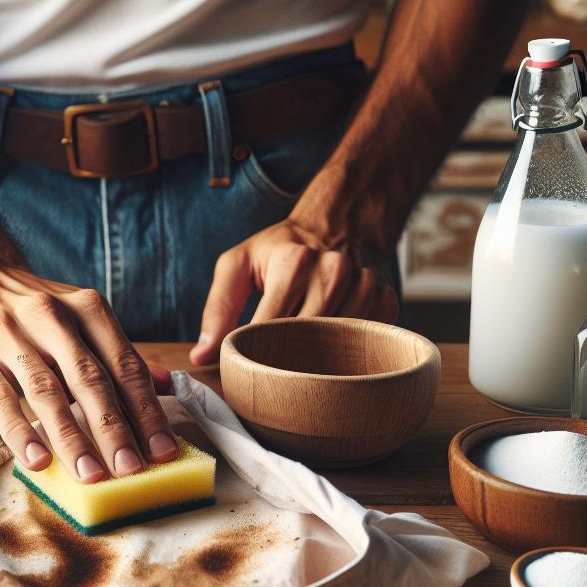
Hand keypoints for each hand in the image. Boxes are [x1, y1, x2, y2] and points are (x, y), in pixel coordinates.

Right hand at [0, 261, 178, 483]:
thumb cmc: (32, 308)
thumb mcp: (80, 316)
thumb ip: (119, 354)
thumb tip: (169, 384)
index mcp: (87, 309)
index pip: (124, 365)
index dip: (146, 410)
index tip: (163, 451)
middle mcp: (51, 318)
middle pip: (89, 379)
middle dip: (113, 428)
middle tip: (132, 470)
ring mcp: (9, 335)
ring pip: (46, 391)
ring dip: (71, 437)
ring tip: (90, 474)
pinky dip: (20, 431)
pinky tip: (38, 461)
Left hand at [190, 219, 398, 364]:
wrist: (338, 222)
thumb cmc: (281, 249)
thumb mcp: (239, 264)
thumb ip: (218, 308)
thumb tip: (201, 356)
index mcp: (293, 261)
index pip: (268, 328)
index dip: (253, 352)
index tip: (245, 364)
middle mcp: (333, 272)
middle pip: (303, 342)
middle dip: (283, 357)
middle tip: (271, 360)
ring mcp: (364, 285)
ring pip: (334, 346)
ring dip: (315, 352)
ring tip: (301, 342)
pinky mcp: (385, 299)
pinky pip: (363, 341)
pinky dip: (345, 346)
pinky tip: (332, 334)